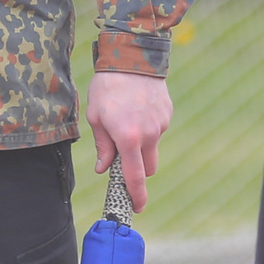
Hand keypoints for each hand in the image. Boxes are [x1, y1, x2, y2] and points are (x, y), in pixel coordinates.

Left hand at [86, 69, 171, 213]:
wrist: (132, 56)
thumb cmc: (107, 87)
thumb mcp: (96, 117)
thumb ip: (102, 146)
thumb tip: (103, 168)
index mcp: (128, 139)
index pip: (134, 177)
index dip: (136, 196)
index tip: (136, 208)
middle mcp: (149, 135)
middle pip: (149, 167)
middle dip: (138, 168)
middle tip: (122, 154)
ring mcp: (161, 124)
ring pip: (153, 147)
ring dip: (142, 144)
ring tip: (126, 118)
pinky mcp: (167, 113)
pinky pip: (157, 129)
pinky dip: (148, 127)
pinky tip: (136, 107)